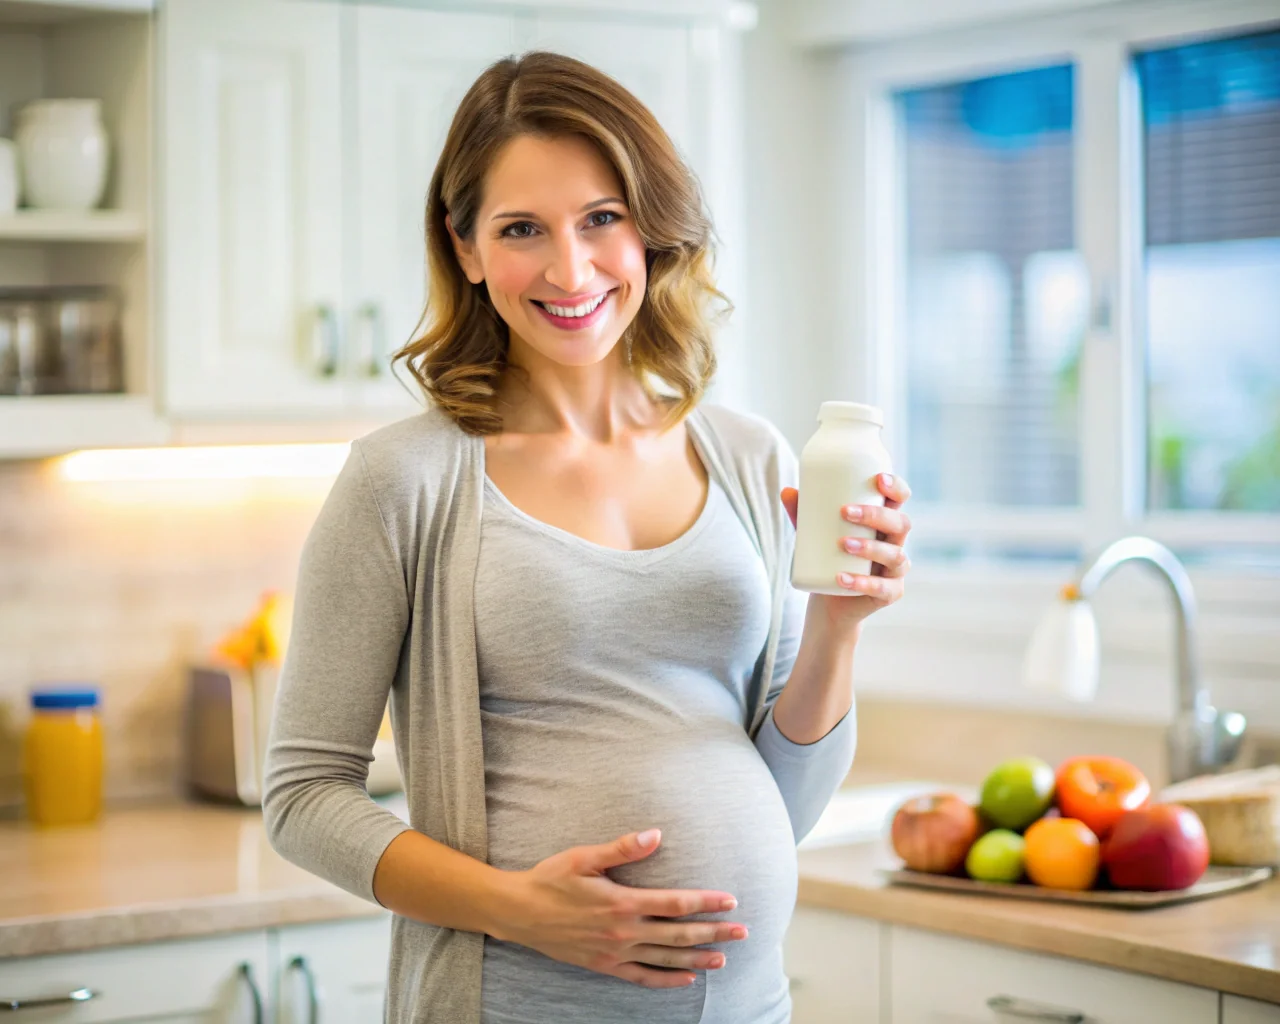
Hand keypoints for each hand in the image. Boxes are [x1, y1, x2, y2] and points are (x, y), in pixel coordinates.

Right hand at [495, 829, 747, 988]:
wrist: (518, 913)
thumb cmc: (550, 879)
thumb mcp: (584, 857)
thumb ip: (622, 848)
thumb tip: (655, 835)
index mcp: (622, 902)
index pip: (675, 904)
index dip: (705, 902)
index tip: (730, 901)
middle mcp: (623, 932)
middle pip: (678, 935)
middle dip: (713, 933)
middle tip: (743, 932)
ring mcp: (615, 953)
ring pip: (666, 959)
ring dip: (697, 959)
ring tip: (724, 958)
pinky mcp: (604, 965)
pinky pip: (642, 978)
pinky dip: (667, 980)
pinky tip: (686, 979)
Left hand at [781, 472, 912, 634]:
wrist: (830, 602)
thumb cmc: (828, 558)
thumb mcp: (815, 534)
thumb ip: (803, 513)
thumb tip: (787, 491)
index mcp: (884, 523)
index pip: (900, 499)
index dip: (896, 487)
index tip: (878, 479)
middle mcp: (895, 543)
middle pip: (900, 524)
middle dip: (876, 515)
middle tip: (845, 511)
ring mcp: (895, 570)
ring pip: (895, 555)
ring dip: (870, 548)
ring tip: (844, 544)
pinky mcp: (890, 593)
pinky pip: (883, 588)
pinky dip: (862, 582)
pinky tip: (842, 578)